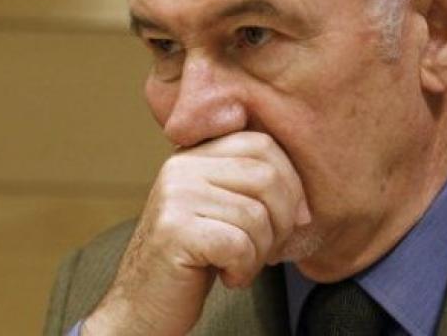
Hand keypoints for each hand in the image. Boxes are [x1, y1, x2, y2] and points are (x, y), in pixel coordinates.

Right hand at [82, 132, 310, 335]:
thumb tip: (303, 203)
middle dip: (283, 219)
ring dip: (261, 252)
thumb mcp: (220, 211)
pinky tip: (227, 277)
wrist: (143, 303)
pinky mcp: (175, 230)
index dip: (291, 182)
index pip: (261, 143)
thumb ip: (248, 186)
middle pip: (265, 175)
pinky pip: (239, 245)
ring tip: (239, 265)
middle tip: (269, 249)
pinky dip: (244, 269)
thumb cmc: (193, 259)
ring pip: (256, 215)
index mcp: (194, 155)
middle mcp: (180, 167)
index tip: (295, 217)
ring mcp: (175, 196)